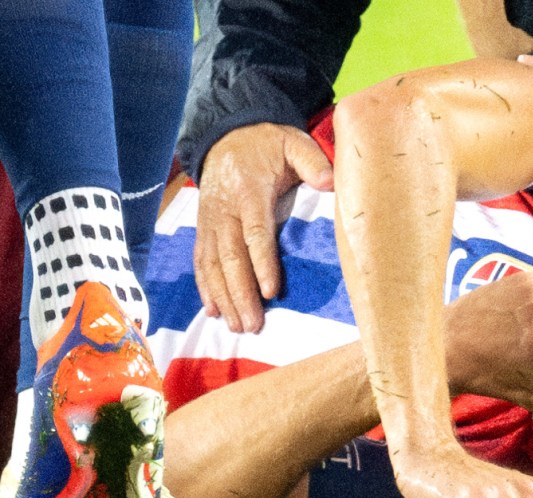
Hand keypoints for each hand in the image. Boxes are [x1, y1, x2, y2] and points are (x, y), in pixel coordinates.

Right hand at [194, 123, 332, 331]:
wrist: (226, 134)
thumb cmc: (267, 144)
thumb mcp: (293, 143)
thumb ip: (312, 162)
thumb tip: (329, 182)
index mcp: (249, 192)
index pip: (255, 233)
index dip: (261, 263)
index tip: (269, 291)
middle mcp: (225, 211)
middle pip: (230, 258)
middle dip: (240, 293)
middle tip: (253, 324)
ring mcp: (210, 221)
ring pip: (212, 265)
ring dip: (223, 297)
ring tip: (236, 326)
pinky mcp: (202, 228)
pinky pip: (200, 261)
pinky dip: (204, 287)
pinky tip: (212, 310)